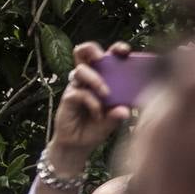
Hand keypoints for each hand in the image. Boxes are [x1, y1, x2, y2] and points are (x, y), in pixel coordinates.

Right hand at [47, 41, 132, 175]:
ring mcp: (76, 87)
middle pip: (83, 52)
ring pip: (80, 70)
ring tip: (106, 93)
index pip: (107, 55)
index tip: (126, 51)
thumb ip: (118, 114)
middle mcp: (87, 78)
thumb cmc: (96, 128)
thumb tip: (125, 110)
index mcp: (102, 76)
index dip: (115, 48)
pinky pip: (79, 93)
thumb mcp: (113, 120)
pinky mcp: (68, 98)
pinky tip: (98, 114)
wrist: (78, 145)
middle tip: (101, 58)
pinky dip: (91, 102)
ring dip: (95, 79)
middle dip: (92, 50)